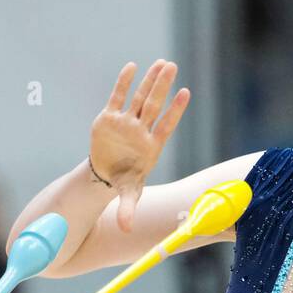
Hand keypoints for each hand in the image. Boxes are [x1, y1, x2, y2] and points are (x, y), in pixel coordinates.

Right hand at [89, 59, 189, 230]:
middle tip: (172, 66)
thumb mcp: (128, 195)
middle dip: (162, 86)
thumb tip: (127, 229)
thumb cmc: (124, 181)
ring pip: (140, 98)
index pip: (166, 124)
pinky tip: (132, 67)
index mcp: (151, 146)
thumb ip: (128, 208)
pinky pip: (117, 97)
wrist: (106, 174)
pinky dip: (123, 83)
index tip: (185, 92)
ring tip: (162, 63)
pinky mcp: (109, 117)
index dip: (175, 109)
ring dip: (150, 80)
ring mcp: (126, 122)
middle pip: (154, 105)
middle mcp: (141, 130)